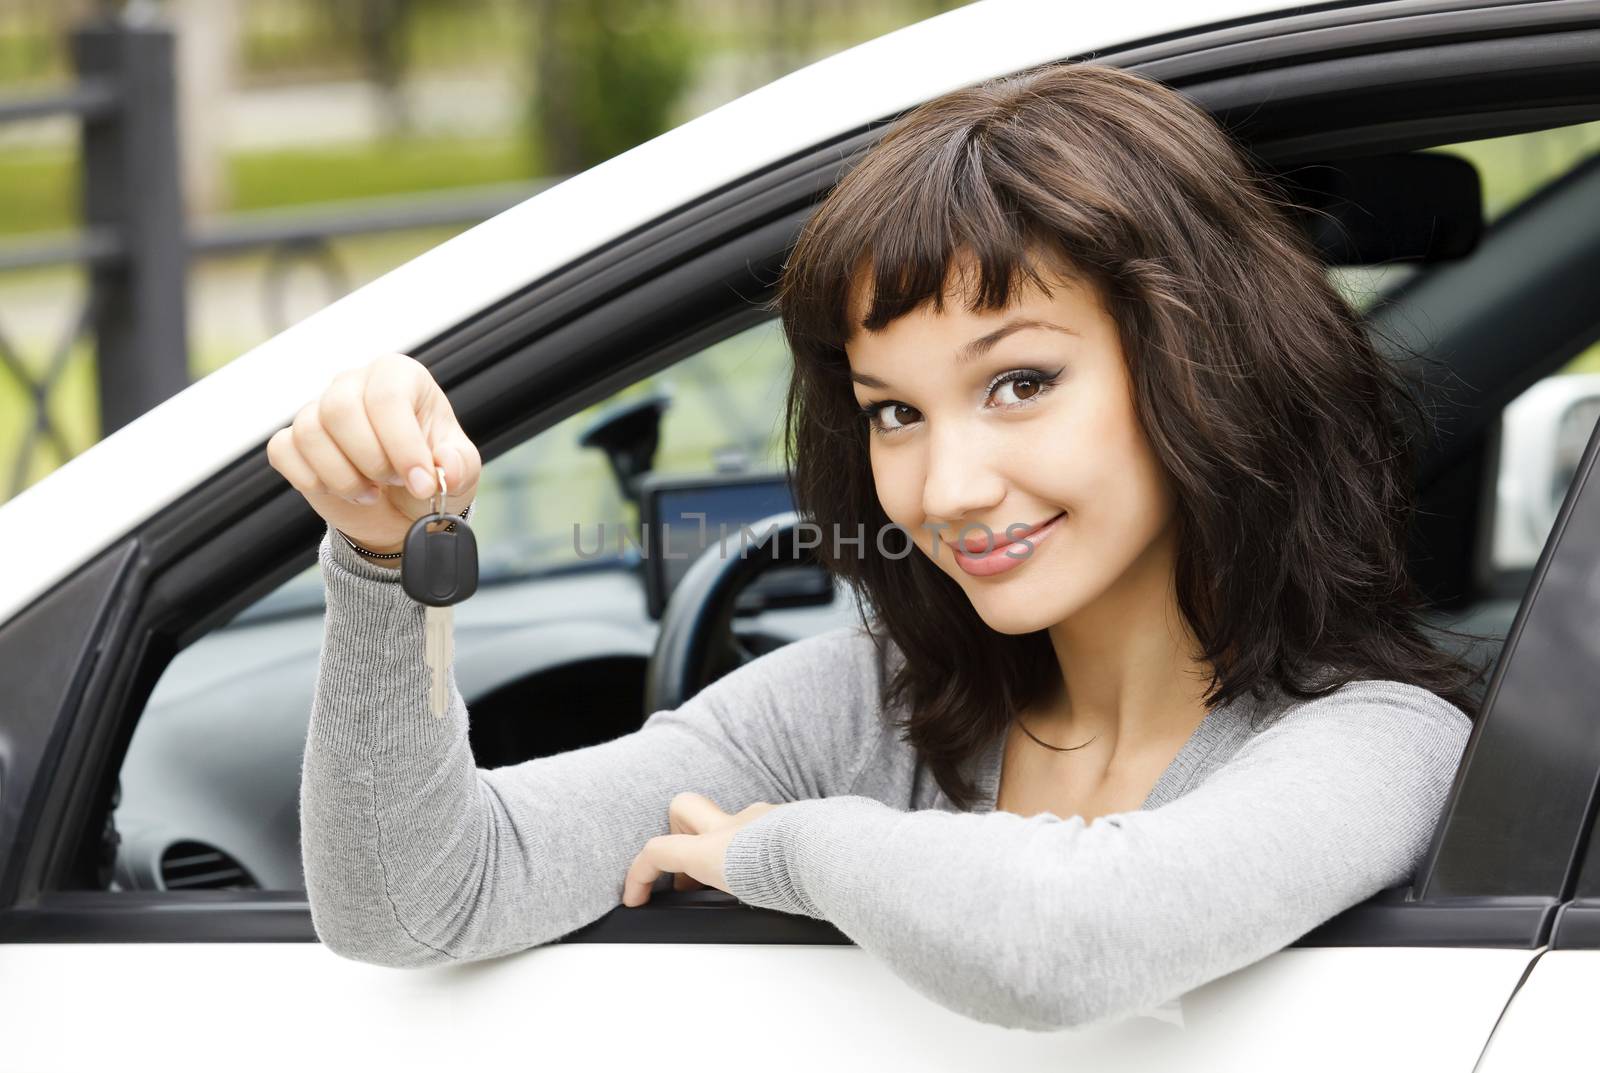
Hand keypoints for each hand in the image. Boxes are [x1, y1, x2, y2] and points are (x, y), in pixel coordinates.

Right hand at [266, 352, 481, 553]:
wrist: (400, 509)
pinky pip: (284, 451)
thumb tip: (446, 468)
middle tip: (394, 482)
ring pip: (309, 432)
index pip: (387, 397)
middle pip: (340, 409)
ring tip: (372, 492)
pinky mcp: (294, 439)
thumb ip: (460, 465)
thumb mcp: (460, 472)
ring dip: (343, 476)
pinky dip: (311, 480)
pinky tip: (340, 491)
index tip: (422, 483)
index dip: (403, 446)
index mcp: (399, 376)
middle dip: (371, 459)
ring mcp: (318, 409)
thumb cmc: (430, 476)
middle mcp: (354, 383)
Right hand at [621, 791, 781, 906]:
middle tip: (690, 871)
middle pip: (683, 808)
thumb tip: (735, 913)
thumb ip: (735, 898)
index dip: (639, 874)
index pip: (658, 851)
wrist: (827, 853)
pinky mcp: (790, 817)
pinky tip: (780, 870)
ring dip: (730, 845)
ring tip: (745, 879)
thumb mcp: (749, 901)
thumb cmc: (792, 877)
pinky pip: (769, 826)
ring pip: (732, 819)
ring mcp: (761, 817)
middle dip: (677, 832)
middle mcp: (734, 826)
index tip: (637, 898)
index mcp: (713, 848)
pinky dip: (766, 846)